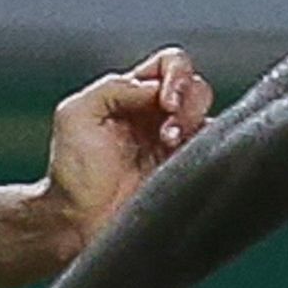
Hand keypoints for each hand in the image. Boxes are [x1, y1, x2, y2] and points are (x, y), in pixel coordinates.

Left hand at [36, 48, 214, 249]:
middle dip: (188, 101)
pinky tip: (184, 159)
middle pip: (196, 87)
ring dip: (194, 122)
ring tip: (171, 144)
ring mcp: (175, 144)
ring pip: (208, 114)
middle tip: (168, 129)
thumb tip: (156, 87)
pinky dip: (209, 146)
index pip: (170, 65)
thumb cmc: (72, 172)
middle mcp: (157, 115)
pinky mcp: (186, 171)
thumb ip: (115, 88)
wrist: (80, 222)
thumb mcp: (77, 113)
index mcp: (132, 95)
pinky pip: (214, 148)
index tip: (164, 100)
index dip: (175, 74)